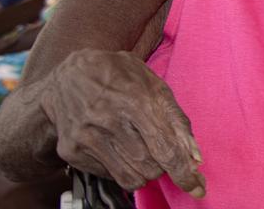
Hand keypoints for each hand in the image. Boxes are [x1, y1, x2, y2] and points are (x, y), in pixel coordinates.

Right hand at [40, 49, 205, 195]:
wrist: (67, 75)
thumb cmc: (118, 75)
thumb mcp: (154, 84)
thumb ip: (177, 119)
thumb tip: (194, 156)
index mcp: (135, 100)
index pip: (165, 149)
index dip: (183, 172)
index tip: (196, 187)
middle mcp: (108, 121)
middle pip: (150, 167)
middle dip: (164, 166)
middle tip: (162, 152)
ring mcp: (87, 138)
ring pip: (131, 177)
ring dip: (145, 171)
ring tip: (142, 149)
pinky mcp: (72, 151)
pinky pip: (110, 176)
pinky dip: (123, 169)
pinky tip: (120, 147)